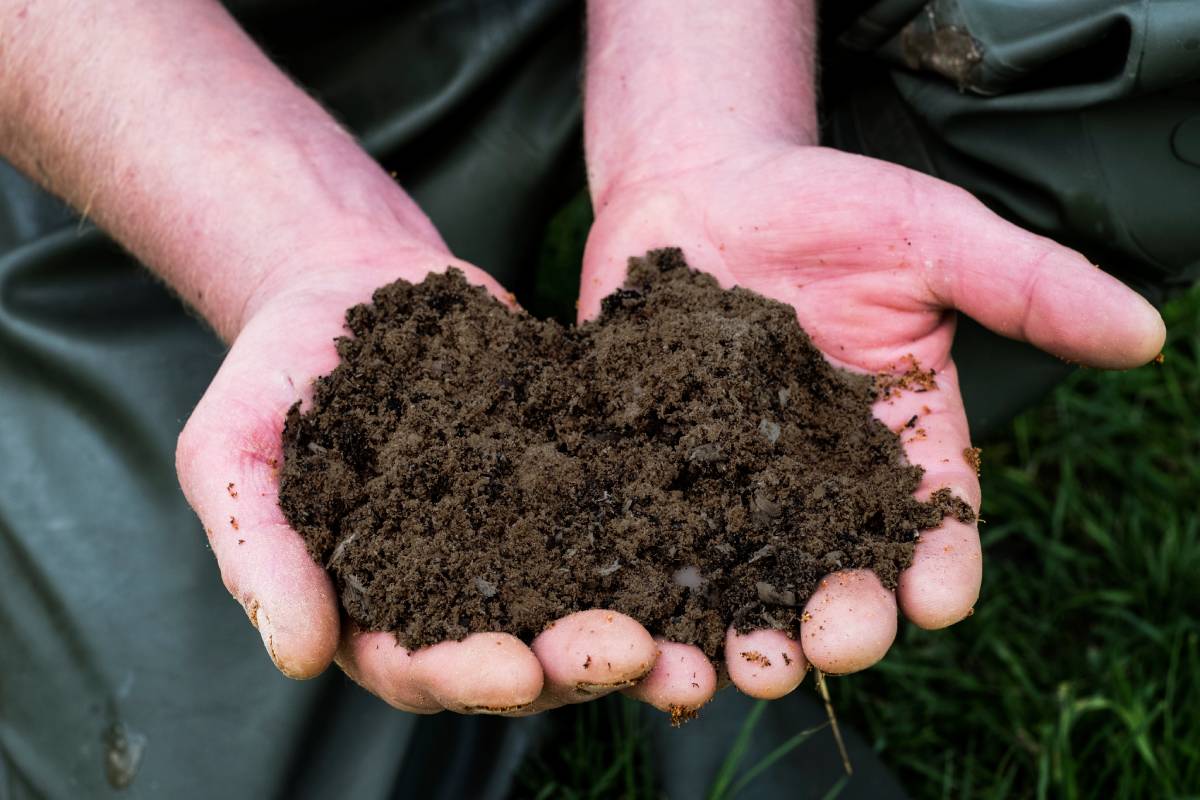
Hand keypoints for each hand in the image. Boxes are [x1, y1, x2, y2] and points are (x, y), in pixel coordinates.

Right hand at [175, 243, 687, 713]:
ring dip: (641, 627)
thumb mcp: (231, 451)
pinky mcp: (570, 479)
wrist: (345, 284)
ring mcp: (522, 538)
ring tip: (693, 639)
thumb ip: (258, 551)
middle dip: (576, 662)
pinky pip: (621, 515)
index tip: (514, 669)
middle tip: (632, 652)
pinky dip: (664, 536)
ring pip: (586, 600)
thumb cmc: (273, 374)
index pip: (420, 666)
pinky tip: (710, 536)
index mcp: (372, 608)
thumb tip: (297, 657)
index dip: (468, 676)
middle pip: (523, 652)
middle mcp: (457, 591)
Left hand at [579, 144, 1165, 707]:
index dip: (942, 567)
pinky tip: (634, 619)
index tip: (938, 599)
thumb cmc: (828, 204)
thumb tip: (1144, 334)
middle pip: (837, 576)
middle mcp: (817, 484)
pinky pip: (647, 541)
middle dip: (839, 620)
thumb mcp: (933, 236)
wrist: (704, 182)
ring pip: (742, 583)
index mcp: (899, 444)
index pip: (935, 524)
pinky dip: (643, 589)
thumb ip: (1026, 286)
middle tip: (824, 645)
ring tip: (734, 663)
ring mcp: (729, 485)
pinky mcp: (653, 472)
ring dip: (741, 634)